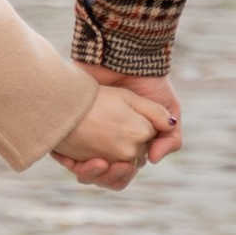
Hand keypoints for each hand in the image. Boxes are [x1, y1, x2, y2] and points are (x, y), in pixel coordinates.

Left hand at [54, 75, 181, 190]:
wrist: (125, 58)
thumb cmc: (150, 83)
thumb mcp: (169, 109)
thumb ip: (171, 138)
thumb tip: (153, 160)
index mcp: (130, 144)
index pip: (123, 172)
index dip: (121, 175)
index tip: (124, 166)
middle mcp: (108, 143)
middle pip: (102, 175)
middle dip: (103, 176)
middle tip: (105, 164)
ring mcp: (88, 136)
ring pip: (83, 170)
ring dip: (87, 172)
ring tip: (94, 162)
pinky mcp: (71, 126)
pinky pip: (63, 154)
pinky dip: (66, 159)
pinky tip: (71, 156)